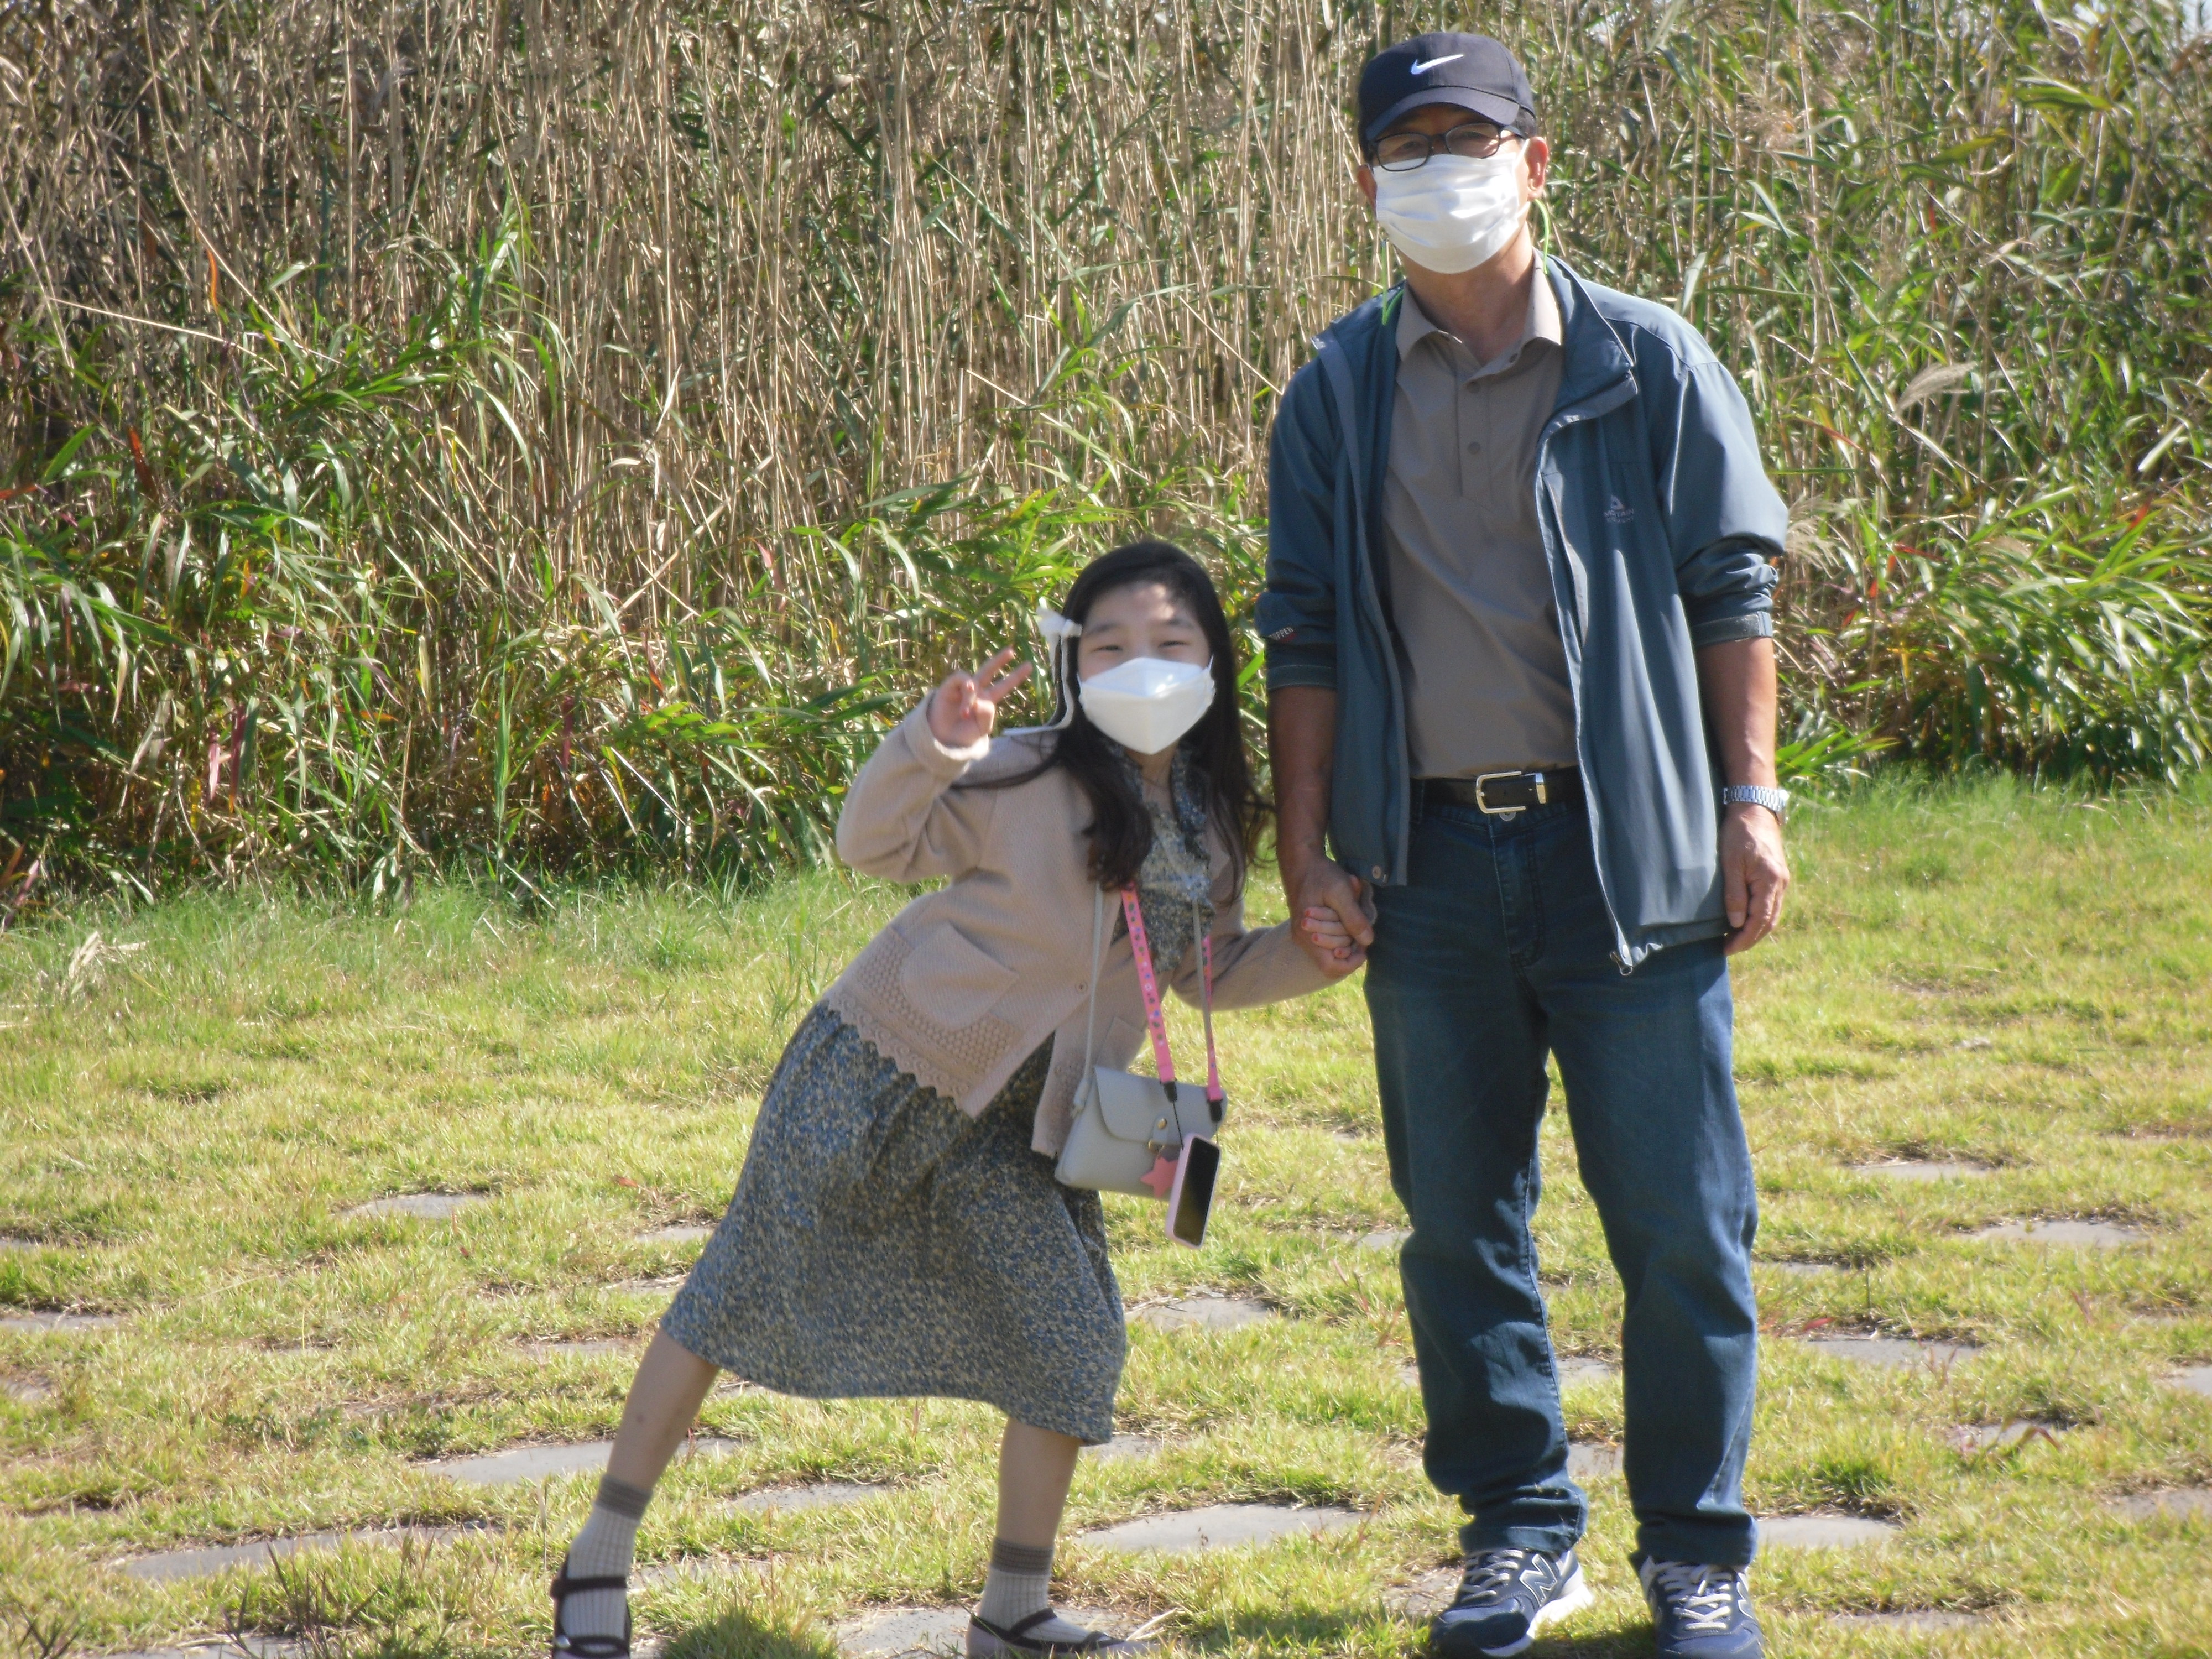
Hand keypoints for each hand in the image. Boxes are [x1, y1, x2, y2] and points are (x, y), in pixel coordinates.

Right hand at [927, 648, 1030, 748]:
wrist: (943, 740)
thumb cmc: (964, 735)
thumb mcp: (982, 729)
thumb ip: (987, 714)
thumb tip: (980, 698)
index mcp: (987, 701)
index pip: (1003, 686)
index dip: (1016, 676)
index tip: (1030, 666)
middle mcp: (976, 691)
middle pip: (989, 670)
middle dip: (999, 660)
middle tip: (1011, 651)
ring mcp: (962, 688)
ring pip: (974, 680)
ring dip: (971, 697)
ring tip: (965, 713)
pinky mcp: (949, 687)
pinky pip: (961, 678)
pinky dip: (965, 687)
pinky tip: (966, 694)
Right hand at [1286, 857, 1372, 975]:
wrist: (1301, 860)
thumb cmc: (1320, 875)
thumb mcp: (1340, 892)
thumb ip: (1353, 918)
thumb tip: (1368, 940)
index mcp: (1307, 935)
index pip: (1331, 967)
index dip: (1351, 962)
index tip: (1364, 947)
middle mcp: (1303, 939)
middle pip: (1335, 958)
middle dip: (1351, 945)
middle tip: (1361, 925)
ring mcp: (1305, 934)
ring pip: (1332, 949)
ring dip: (1347, 936)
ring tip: (1352, 914)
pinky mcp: (1309, 927)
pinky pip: (1328, 939)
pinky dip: (1341, 930)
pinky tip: (1345, 914)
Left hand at [1720, 801, 1789, 953]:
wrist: (1755, 810)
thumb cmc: (1739, 833)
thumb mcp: (1731, 863)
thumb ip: (1734, 894)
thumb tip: (1736, 923)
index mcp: (1770, 881)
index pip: (1759, 920)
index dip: (1744, 938)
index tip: (1727, 949)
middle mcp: (1781, 884)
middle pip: (1768, 922)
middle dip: (1749, 939)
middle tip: (1728, 948)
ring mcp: (1782, 881)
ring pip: (1771, 915)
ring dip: (1754, 930)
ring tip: (1734, 940)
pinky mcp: (1778, 877)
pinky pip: (1771, 905)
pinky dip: (1759, 918)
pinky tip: (1744, 922)